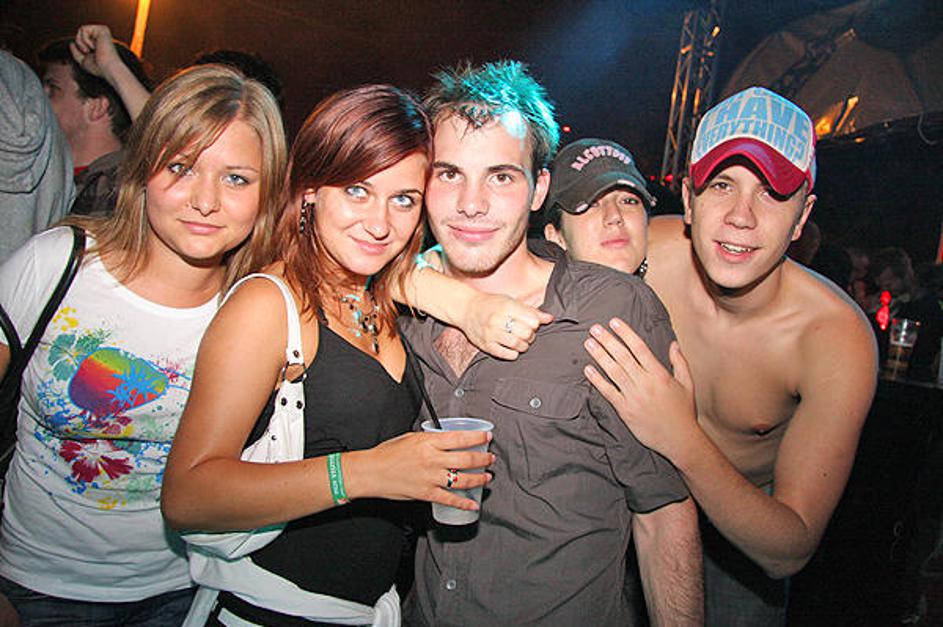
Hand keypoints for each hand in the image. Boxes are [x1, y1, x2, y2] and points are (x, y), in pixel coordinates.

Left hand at [70, 24, 121, 80]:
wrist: (108, 68)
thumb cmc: (99, 67)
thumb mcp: (83, 61)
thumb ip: (76, 52)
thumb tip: (71, 43)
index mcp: (99, 43)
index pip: (82, 39)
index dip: (80, 47)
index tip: (87, 56)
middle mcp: (101, 36)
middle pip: (80, 34)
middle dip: (80, 44)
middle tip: (88, 52)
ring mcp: (102, 32)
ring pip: (81, 30)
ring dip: (82, 43)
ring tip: (91, 49)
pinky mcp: (102, 29)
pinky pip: (83, 29)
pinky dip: (85, 40)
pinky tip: (94, 46)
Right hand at [350, 430, 494, 510]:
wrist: (371, 472)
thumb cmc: (387, 454)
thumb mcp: (410, 438)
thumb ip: (429, 440)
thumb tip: (446, 440)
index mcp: (428, 442)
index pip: (460, 438)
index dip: (478, 438)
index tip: (488, 437)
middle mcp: (432, 459)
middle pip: (466, 459)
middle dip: (483, 459)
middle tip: (491, 458)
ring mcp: (430, 478)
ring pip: (462, 479)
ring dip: (479, 479)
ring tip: (487, 477)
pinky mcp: (426, 493)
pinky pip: (449, 499)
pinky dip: (463, 503)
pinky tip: (473, 504)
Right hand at [459, 293, 553, 359]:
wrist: (466, 309)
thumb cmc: (491, 304)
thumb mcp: (511, 302)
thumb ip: (530, 311)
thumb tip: (549, 318)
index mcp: (507, 307)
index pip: (532, 321)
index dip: (535, 324)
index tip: (531, 324)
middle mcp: (498, 320)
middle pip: (526, 334)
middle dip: (530, 336)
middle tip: (526, 334)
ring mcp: (491, 333)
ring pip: (517, 345)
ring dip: (523, 346)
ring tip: (520, 342)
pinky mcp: (485, 345)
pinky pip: (505, 354)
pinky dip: (513, 354)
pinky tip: (512, 349)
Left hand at [583, 317, 696, 458]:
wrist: (679, 439)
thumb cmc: (683, 412)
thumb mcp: (687, 384)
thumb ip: (679, 362)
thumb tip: (673, 344)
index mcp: (660, 375)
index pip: (639, 348)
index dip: (626, 334)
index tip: (614, 322)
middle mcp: (645, 383)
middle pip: (623, 357)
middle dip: (607, 340)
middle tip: (594, 328)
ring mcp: (634, 397)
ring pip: (613, 372)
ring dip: (599, 356)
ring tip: (589, 343)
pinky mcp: (625, 410)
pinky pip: (609, 392)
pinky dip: (597, 380)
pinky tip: (588, 369)